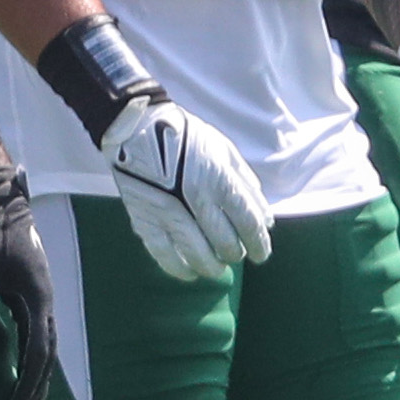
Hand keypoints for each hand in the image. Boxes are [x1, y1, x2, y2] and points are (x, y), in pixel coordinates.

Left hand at [0, 168, 53, 399]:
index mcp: (37, 299)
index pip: (36, 356)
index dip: (27, 387)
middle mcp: (45, 300)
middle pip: (46, 354)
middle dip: (36, 389)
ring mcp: (39, 294)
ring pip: (42, 343)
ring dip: (35, 373)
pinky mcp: (28, 288)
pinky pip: (33, 330)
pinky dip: (29, 353)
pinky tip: (21, 364)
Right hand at [102, 97, 272, 281]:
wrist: (134, 127)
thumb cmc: (184, 135)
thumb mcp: (223, 149)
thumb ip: (246, 183)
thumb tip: (264, 218)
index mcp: (220, 179)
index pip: (248, 223)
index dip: (259, 244)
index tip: (261, 254)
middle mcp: (197, 198)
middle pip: (225, 242)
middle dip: (235, 253)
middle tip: (234, 253)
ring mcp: (169, 211)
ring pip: (198, 254)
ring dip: (212, 266)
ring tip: (216, 268)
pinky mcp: (145, 218)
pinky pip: (164, 254)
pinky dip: (179, 269)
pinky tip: (189, 272)